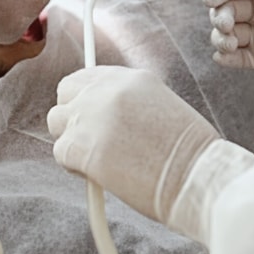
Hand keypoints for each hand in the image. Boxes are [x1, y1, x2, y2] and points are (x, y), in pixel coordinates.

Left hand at [48, 67, 218, 225]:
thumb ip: (129, 104)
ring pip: (57, 123)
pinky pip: (60, 152)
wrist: (196, 177)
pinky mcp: (81, 145)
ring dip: (72, 141)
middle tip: (90, 140)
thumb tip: (103, 118)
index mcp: (131, 78)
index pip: (87, 77)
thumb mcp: (162, 108)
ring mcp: (91, 115)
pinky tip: (100, 175)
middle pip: (65, 93)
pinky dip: (75, 167)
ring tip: (99, 160)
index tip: (91, 117)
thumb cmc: (189, 155)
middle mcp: (107, 89)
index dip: (85, 98)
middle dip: (73, 115)